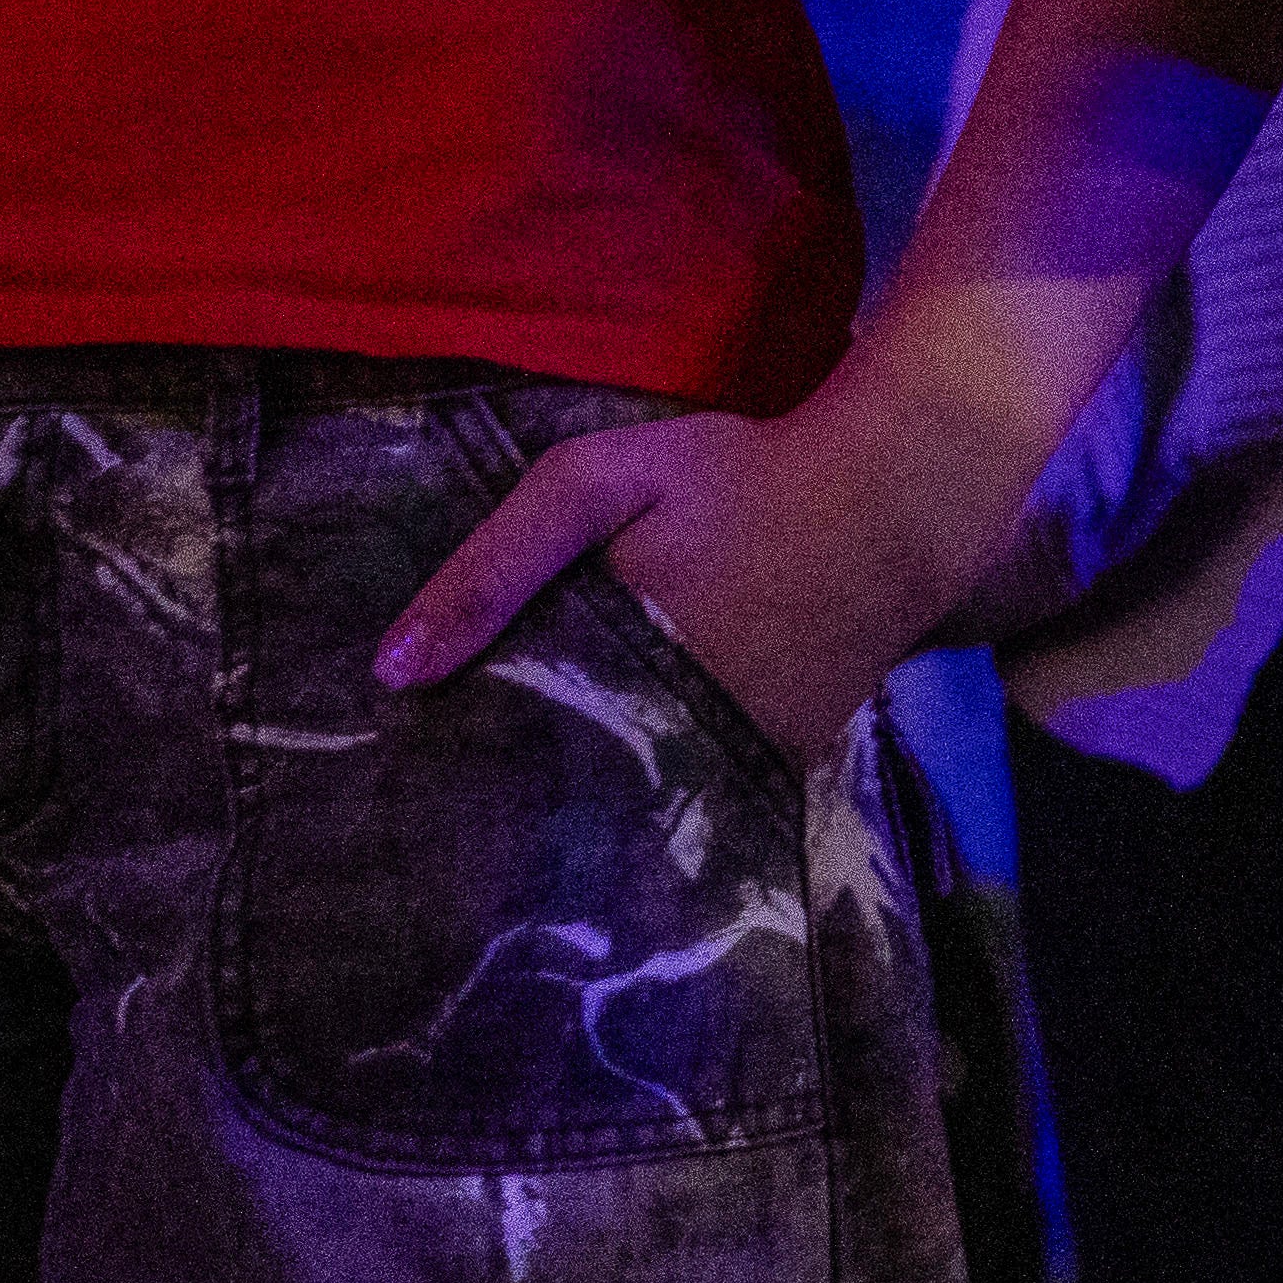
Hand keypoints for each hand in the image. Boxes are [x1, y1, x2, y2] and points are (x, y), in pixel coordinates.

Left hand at [373, 393, 981, 775]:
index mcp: (615, 673)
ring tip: (518, 802)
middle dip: (513, 797)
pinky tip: (614, 767)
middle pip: (565, 794)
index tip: (413, 777)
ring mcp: (735, 764)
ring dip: (581, 797)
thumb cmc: (733, 478)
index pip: (509, 758)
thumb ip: (494, 567)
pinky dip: (651, 783)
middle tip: (454, 799)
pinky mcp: (779, 768)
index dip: (463, 771)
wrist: (891, 503)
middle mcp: (675, 738)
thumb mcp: (595, 483)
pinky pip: (690, 794)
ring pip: (627, 804)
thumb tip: (392, 671)